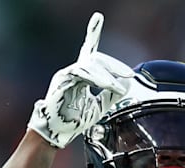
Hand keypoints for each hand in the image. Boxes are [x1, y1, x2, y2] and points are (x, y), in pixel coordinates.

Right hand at [27, 12, 133, 148]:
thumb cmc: (73, 121)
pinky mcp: (62, 81)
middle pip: (95, 57)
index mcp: (80, 75)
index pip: (89, 51)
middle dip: (113, 65)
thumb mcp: (99, 107)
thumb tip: (126, 84)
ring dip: (108, 75)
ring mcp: (66, 74)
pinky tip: (107, 85)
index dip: (93, 32)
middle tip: (128, 75)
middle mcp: (72, 71)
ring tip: (118, 87)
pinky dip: (97, 78)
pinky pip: (81, 73)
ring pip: (90, 65)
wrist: (56, 133)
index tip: (98, 17)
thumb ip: (111, 95)